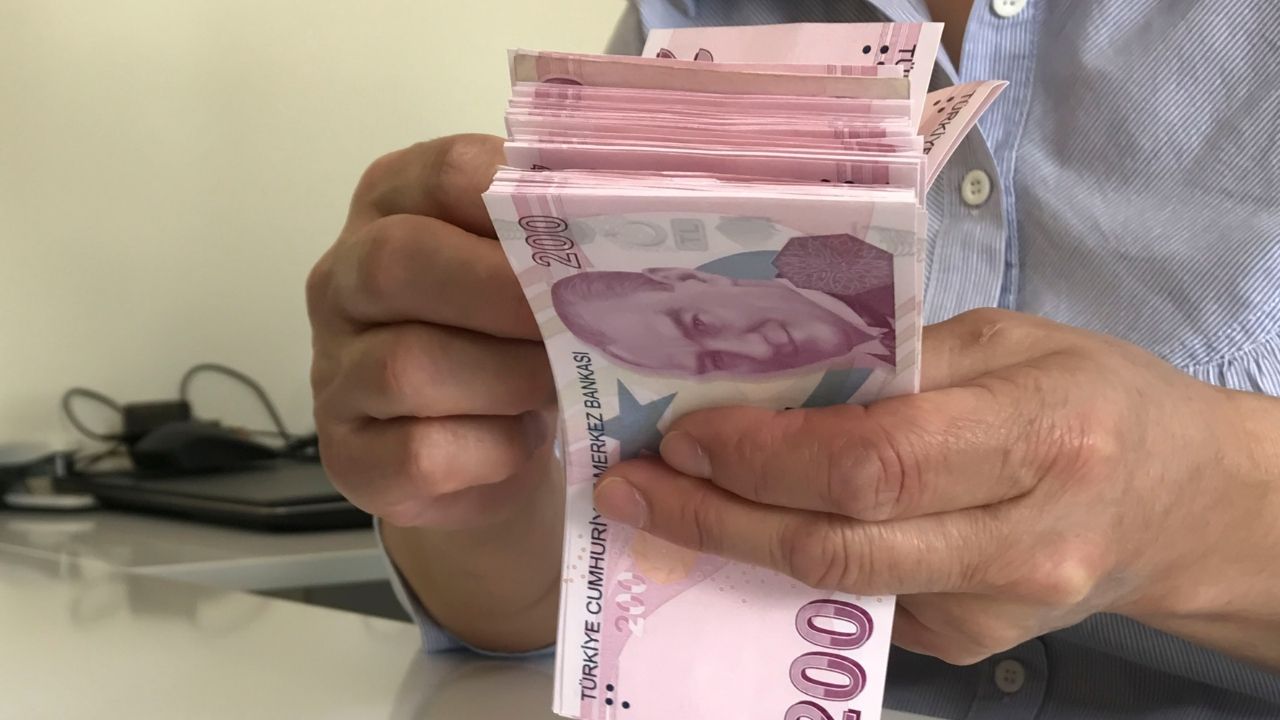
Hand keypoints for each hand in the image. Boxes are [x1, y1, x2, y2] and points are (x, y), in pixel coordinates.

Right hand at [307, 135, 556, 528]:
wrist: (492, 460)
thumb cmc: (518, 341)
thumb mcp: (537, 271)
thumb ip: (562, 233)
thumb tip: (633, 218)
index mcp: (395, 203)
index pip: (444, 173)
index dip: (519, 202)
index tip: (588, 235)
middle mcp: (345, 279)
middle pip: (397, 259)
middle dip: (504, 291)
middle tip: (578, 318)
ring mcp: (335, 372)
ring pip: (405, 366)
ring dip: (507, 378)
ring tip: (560, 386)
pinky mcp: (350, 457)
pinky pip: (419, 454)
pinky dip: (490, 450)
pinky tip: (522, 442)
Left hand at [596, 308, 1278, 664]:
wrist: (1181, 505)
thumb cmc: (1095, 397)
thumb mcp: (1012, 340)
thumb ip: (898, 357)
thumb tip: (771, 374)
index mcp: (1044, 436)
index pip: (879, 460)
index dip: (769, 453)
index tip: (686, 430)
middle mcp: (1024, 540)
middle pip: (839, 542)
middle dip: (717, 513)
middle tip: (631, 481)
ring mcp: (998, 610)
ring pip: (835, 585)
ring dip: (732, 545)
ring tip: (657, 504)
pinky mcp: (972, 645)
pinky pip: (857, 603)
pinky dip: (787, 567)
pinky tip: (738, 528)